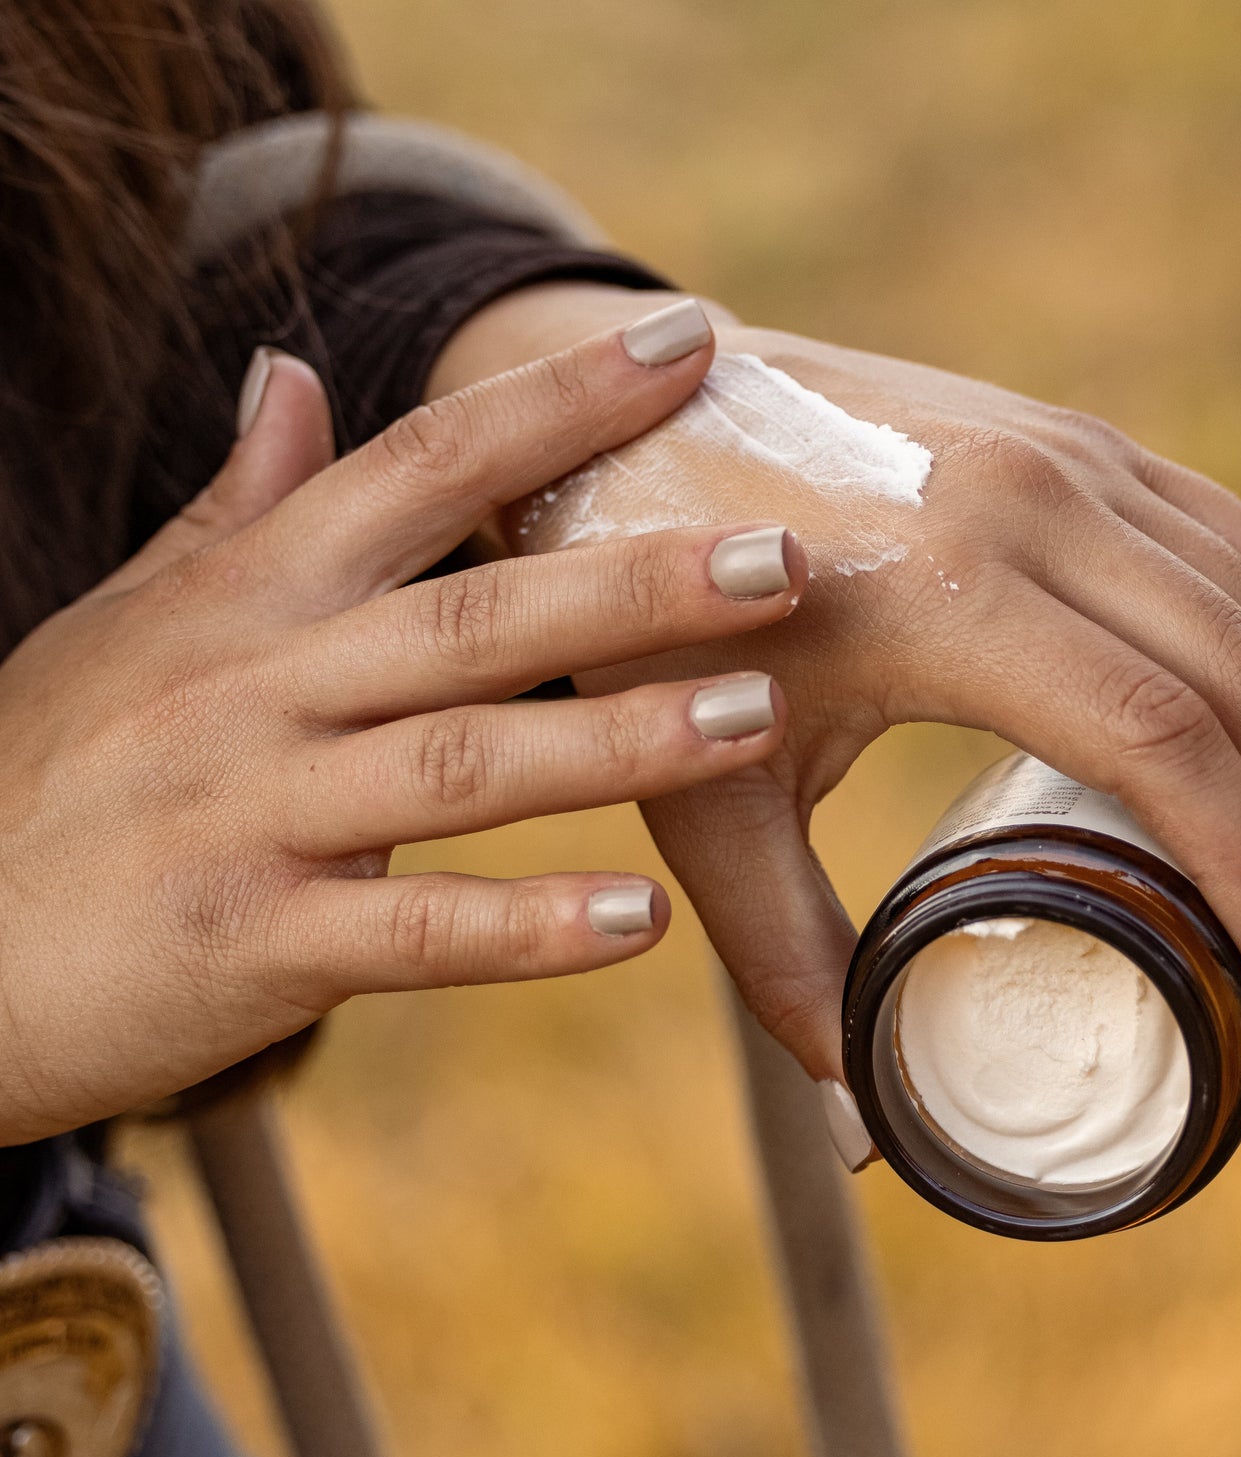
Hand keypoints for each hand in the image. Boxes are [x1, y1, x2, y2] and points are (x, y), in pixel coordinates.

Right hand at [0, 311, 809, 1143]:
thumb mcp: (133, 620)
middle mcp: (262, 686)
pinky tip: (639, 919)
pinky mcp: (248, 941)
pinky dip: (525, 927)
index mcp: (253, 597)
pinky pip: (409, 930)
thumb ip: (234, 507)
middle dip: (633, 580)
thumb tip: (291, 372)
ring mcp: (253, 811)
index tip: (686, 344)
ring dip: (616, 740)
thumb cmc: (50, 776)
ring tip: (753, 717)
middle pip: (477, 612)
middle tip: (781, 556)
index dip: (559, 402)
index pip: (422, 464)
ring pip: (462, 759)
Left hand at [441, 291, 1240, 1083]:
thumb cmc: (648, 618)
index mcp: (938, 589)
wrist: (624, 428)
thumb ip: (784, 956)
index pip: (1155, 737)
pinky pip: (1232, 540)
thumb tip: (864, 1123)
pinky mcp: (1071, 438)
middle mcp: (1026, 498)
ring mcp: (1062, 451)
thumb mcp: (704, 792)